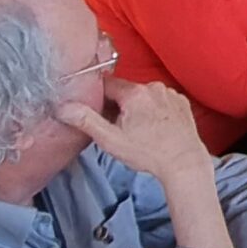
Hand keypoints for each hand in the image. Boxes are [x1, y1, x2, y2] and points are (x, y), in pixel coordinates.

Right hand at [61, 79, 208, 190]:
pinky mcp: (181, 102)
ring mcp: (170, 93)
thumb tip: (63, 108)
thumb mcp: (110, 139)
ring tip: (138, 130)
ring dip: (136, 107)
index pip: (106, 84)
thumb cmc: (147, 153)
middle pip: (125, 90)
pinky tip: (154, 128)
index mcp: (135, 92)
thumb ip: (86, 120)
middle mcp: (154, 87)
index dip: (97, 97)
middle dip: (117, 105)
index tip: (96, 111)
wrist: (183, 162)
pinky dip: (154, 110)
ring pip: (143, 95)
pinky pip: (160, 101)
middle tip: (117, 127)